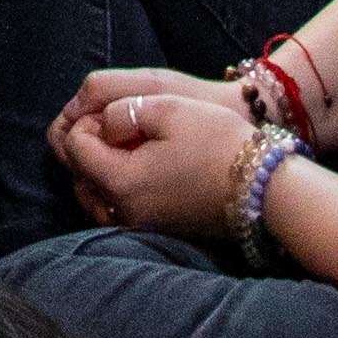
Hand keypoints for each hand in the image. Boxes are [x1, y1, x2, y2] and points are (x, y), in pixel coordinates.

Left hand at [49, 66, 262, 241]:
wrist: (264, 188)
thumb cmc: (218, 142)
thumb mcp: (167, 106)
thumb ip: (121, 111)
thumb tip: (102, 124)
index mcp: (120, 180)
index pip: (73, 147)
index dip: (87, 121)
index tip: (115, 112)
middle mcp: (123, 211)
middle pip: (79, 176)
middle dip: (87, 147)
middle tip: (116, 126)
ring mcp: (141, 225)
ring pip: (95, 197)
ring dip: (98, 170)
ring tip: (125, 146)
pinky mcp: (158, 230)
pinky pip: (117, 211)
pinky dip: (115, 190)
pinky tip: (137, 169)